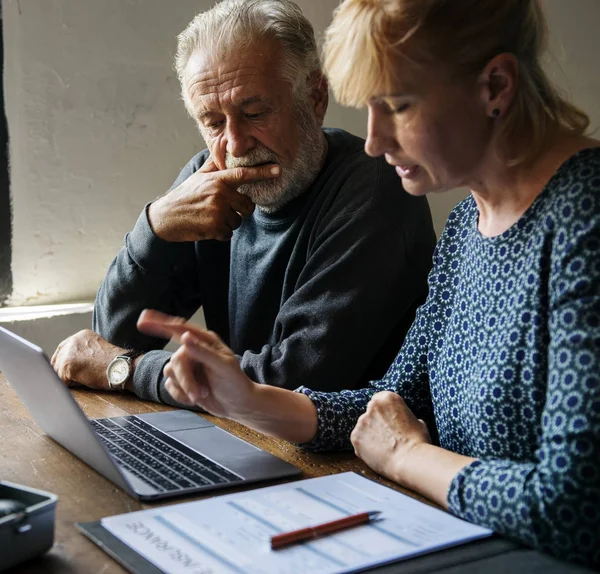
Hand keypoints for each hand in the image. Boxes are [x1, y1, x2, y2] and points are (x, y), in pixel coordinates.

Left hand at [51, 330, 126, 389]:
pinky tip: (83, 381)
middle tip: (71, 379)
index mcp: (81, 335)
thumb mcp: (97, 350)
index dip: (62, 361)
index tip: (63, 370)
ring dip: (67, 378)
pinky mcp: (67, 365)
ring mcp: (69, 352)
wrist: (122, 368)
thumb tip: (71, 364)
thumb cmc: (114, 364)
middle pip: (57, 360)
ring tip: (84, 378)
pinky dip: (70, 385)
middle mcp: (73, 341)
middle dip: (61, 371)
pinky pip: (61, 380)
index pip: (62, 348)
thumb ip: (83, 352)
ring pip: (57, 371)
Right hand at [137, 309, 255, 417]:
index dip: (160, 323)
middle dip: (186, 379)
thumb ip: (203, 352)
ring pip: (170, 372)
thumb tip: (185, 337)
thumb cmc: (235, 383)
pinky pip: (169, 385)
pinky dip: (180, 395)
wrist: (238, 405)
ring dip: (185, 388)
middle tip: (200, 393)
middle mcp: (194, 351)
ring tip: (202, 395)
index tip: (143, 319)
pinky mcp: (182, 381)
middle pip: (176, 360)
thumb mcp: (223, 366)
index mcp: (205, 341)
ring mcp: (187, 366)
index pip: (181, 329)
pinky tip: (195, 399)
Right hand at [148, 158, 279, 241]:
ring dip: (227, 223)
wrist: (166, 218)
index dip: (262, 172)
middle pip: (247, 206)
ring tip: (210, 217)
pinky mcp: (215, 227)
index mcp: (217, 180)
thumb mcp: (199, 176)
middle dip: (239, 210)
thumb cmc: (185, 196)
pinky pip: (229, 233)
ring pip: (238, 222)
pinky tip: (207, 226)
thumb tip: (223, 145)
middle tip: (222, 208)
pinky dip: (221, 233)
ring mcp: (218, 211)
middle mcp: (220, 194)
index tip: (278, 170)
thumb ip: (214, 164)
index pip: (243, 174)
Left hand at [350, 391, 431, 483]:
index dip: (383, 412)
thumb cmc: (417, 442)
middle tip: (386, 436)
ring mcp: (362, 421)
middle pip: (370, 413)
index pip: (379, 400)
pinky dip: (364, 447)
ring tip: (383, 447)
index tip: (387, 421)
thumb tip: (404, 422)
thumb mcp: (417, 422)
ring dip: (369, 434)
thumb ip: (406, 417)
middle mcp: (373, 406)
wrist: (409, 460)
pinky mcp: (355, 436)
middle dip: (375, 423)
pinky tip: (376, 453)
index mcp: (388, 398)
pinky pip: (358, 440)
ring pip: (363, 427)